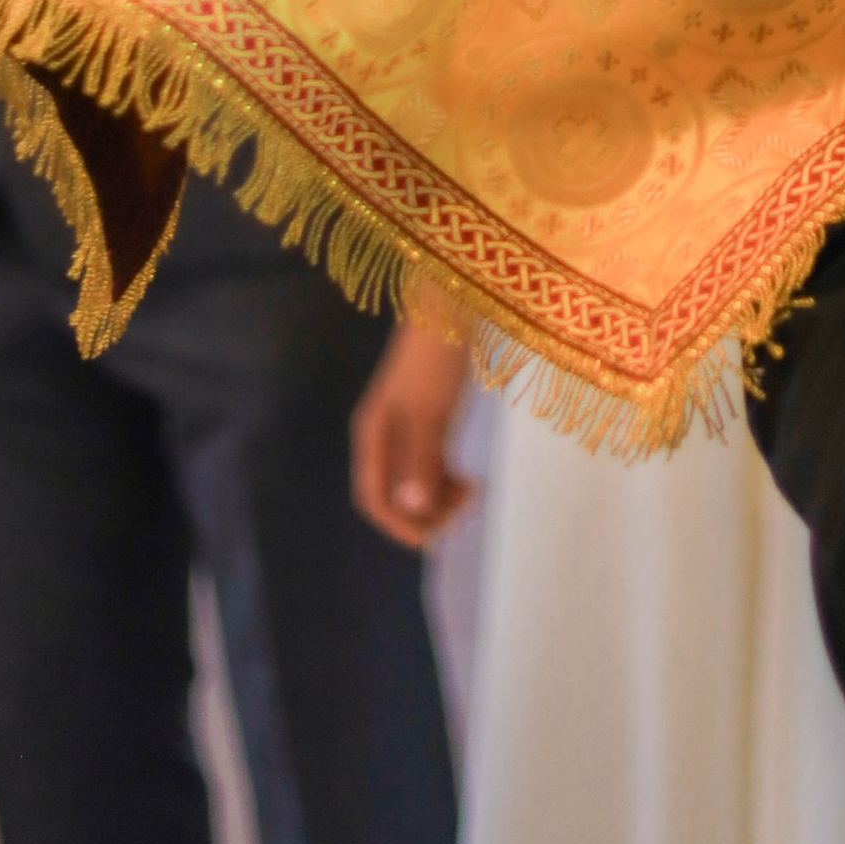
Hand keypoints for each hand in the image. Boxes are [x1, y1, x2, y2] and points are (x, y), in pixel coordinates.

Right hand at [351, 308, 476, 548]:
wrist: (453, 303)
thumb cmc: (436, 358)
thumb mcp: (431, 412)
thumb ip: (420, 460)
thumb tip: (412, 510)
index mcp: (373, 434)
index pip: (373, 497)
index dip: (398, 525)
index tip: (433, 540)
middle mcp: (384, 434)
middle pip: (394, 492)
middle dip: (423, 512)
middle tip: (462, 512)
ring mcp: (407, 424)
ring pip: (415, 478)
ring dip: (438, 496)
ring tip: (471, 494)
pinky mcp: (429, 414)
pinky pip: (431, 460)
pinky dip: (447, 476)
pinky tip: (469, 479)